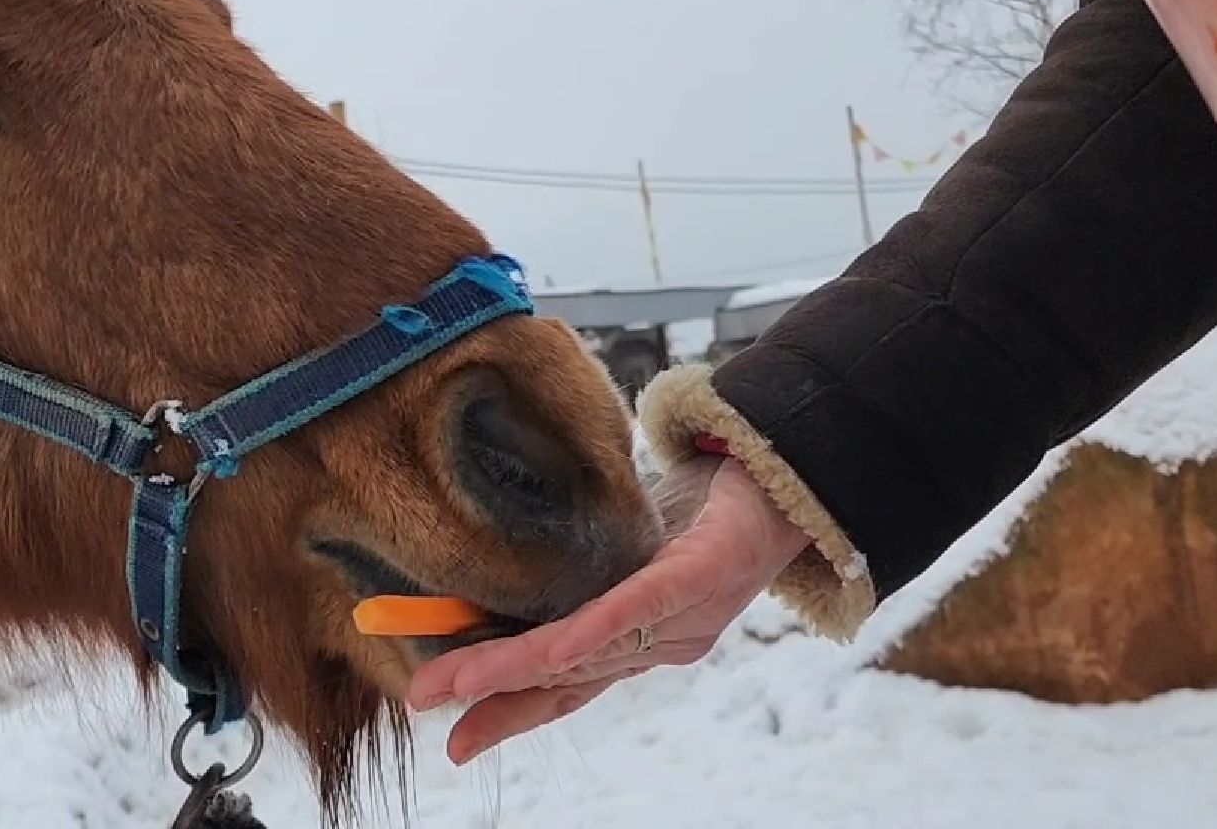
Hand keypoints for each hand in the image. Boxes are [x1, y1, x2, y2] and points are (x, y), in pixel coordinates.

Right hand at [404, 456, 808, 765]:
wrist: (792, 477)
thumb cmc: (708, 508)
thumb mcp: (629, 539)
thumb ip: (581, 567)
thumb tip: (502, 566)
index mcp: (639, 639)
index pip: (564, 686)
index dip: (507, 714)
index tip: (452, 740)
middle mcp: (660, 642)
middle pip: (564, 677)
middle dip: (489, 696)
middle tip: (424, 706)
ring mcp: (684, 614)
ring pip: (590, 650)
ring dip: (518, 668)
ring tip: (460, 680)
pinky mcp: (703, 575)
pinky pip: (641, 609)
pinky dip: (595, 631)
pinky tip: (556, 648)